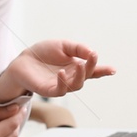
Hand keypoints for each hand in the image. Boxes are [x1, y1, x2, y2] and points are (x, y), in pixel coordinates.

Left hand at [0, 40, 115, 102]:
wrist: (23, 60)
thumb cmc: (43, 53)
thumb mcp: (63, 45)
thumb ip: (77, 49)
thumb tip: (92, 52)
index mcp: (76, 67)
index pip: (92, 70)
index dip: (103, 70)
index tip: (113, 69)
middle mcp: (71, 77)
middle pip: (86, 76)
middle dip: (91, 67)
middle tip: (92, 56)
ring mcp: (61, 85)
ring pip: (76, 85)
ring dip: (80, 75)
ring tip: (79, 65)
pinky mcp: (49, 90)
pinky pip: (60, 90)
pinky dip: (63, 82)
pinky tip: (61, 72)